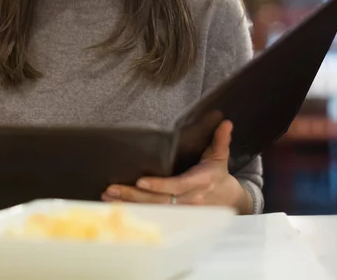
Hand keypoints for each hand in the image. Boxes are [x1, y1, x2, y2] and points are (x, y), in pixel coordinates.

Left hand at [102, 120, 252, 213]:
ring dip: (129, 203)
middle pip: (158, 201)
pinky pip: (152, 213)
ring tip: (107, 195)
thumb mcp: (220, 156)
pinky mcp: (174, 214)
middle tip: (111, 188)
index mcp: (199, 182)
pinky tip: (116, 204)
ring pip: (152, 209)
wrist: (228, 200)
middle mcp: (188, 199)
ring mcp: (180, 210)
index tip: (141, 181)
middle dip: (134, 196)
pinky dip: (134, 209)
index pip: (177, 186)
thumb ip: (220, 139)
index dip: (159, 185)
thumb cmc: (218, 174)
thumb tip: (225, 122)